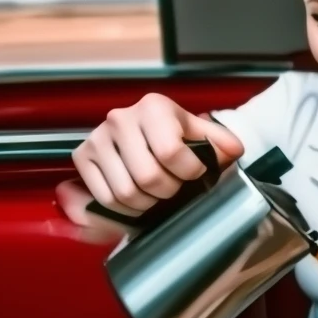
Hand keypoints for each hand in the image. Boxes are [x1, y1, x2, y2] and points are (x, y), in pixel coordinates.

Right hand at [56, 93, 243, 224]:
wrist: (143, 129)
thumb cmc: (175, 133)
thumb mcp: (200, 133)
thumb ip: (221, 142)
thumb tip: (234, 151)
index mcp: (154, 107)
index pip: (171, 152)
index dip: (189, 172)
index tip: (195, 173)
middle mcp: (120, 118)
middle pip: (148, 177)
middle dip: (169, 191)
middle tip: (175, 187)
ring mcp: (98, 138)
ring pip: (125, 192)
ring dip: (147, 203)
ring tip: (157, 195)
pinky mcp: (83, 157)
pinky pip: (105, 198)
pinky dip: (125, 210)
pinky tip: (137, 199)